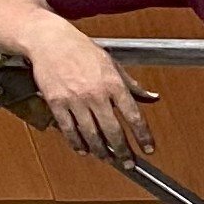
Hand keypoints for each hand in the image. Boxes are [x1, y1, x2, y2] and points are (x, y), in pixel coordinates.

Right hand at [25, 28, 151, 158]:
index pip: (134, 116)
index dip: (143, 136)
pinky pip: (68, 128)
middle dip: (122, 150)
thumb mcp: (113, 64)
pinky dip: (76, 142)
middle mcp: (96, 94)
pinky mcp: (56, 102)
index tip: (148, 149)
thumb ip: (132, 85)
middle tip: (128, 162)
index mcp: (113, 84)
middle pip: (113, 130)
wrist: (50, 41)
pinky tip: (82, 149)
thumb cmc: (82, 50)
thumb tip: (152, 97)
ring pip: (90, 133)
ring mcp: (75, 100)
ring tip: (107, 159)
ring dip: (100, 150)